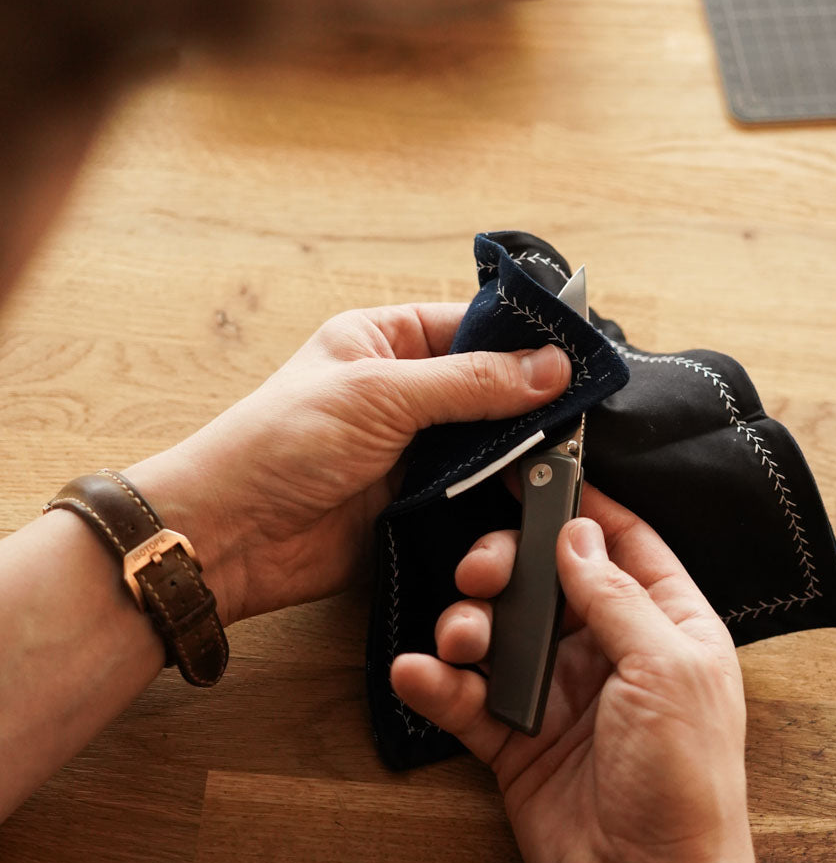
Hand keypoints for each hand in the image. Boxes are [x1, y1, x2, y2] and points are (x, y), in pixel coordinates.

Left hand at [127, 304, 569, 625]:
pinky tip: (518, 506)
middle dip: (527, 409)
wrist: (230, 536)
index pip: (472, 326)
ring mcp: (409, 451)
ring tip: (549, 470)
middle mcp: (401, 392)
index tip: (578, 360)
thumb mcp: (380, 394)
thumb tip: (552, 366)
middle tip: (575, 426)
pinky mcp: (412, 505)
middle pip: (488, 390)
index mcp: (384, 341)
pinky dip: (492, 503)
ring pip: (486, 448)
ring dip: (510, 461)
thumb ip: (470, 382)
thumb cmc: (280, 443)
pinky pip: (470, 499)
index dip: (524, 341)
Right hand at [390, 486, 767, 862]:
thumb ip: (615, 597)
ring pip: (500, 632)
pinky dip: (439, 682)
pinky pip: (468, 696)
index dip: (581, 506)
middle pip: (546, 581)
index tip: (534, 472)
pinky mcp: (515, 740)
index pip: (623, 543)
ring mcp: (559, 695)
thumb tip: (577, 533)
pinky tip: (419, 673)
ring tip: (458, 636)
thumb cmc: (684, 780)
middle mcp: (611, 652)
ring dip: (468, 623)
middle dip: (506, 566)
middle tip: (479, 571)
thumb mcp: (666, 669)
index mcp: (668, 625)